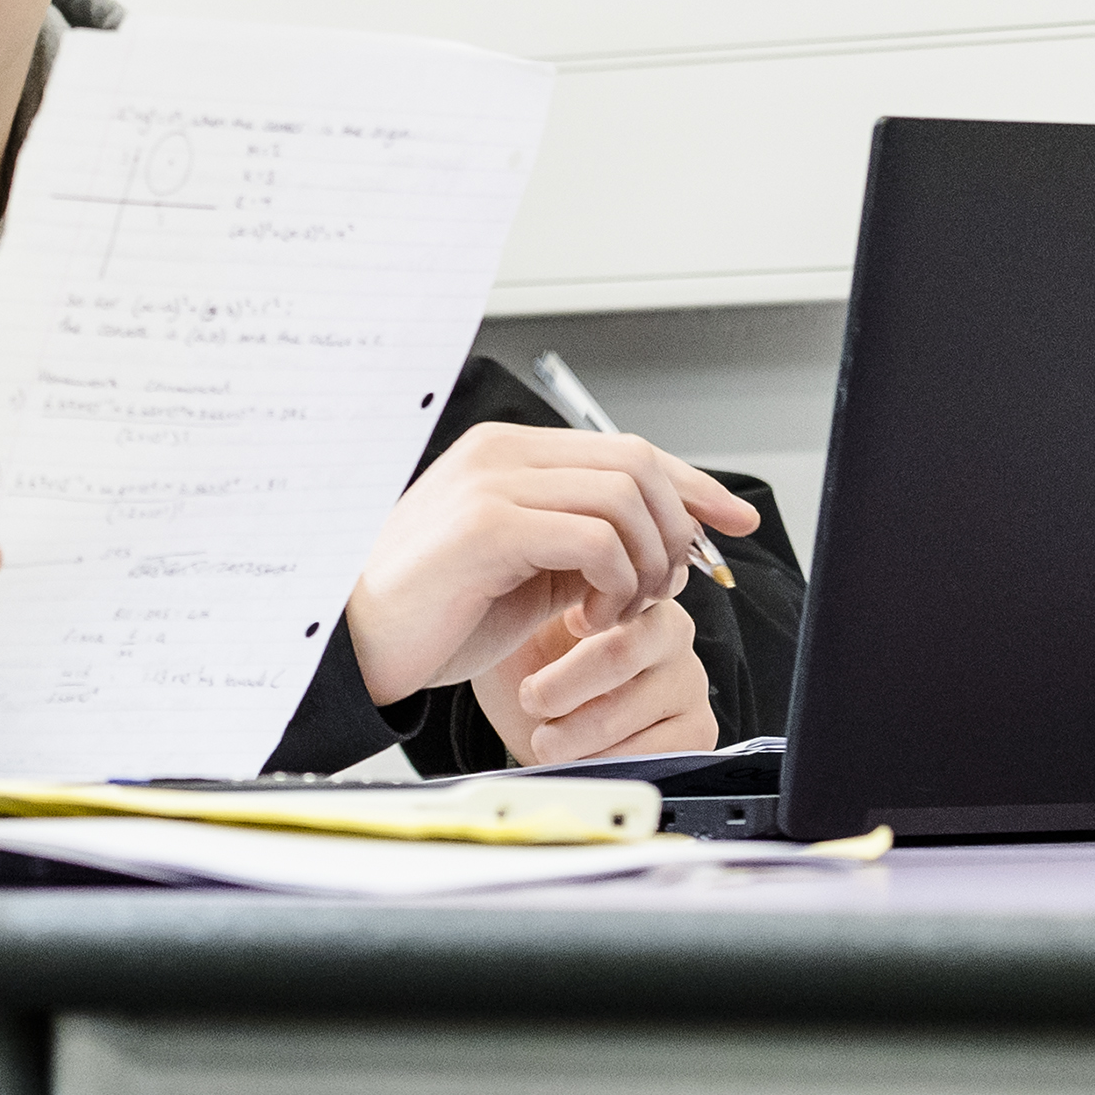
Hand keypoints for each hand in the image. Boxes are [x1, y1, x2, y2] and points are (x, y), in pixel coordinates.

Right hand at [339, 421, 759, 706]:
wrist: (358, 645)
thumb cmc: (436, 612)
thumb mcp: (526, 567)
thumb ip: (580, 541)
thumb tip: (661, 543)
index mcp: (511, 453)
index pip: (628, 449)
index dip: (694, 483)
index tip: (735, 519)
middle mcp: (505, 452)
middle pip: (638, 464)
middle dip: (674, 531)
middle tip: (658, 591)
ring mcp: (495, 482)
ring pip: (624, 497)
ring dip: (643, 564)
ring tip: (615, 611)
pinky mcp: (490, 525)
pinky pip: (594, 538)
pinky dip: (614, 582)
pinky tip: (587, 617)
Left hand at [473, 587, 719, 764]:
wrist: (535, 717)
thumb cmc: (529, 659)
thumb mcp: (523, 614)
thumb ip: (540, 583)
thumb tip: (540, 552)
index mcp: (634, 588)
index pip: (614, 595)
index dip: (565, 632)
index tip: (535, 666)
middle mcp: (672, 630)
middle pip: (618, 654)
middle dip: (559, 688)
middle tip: (531, 700)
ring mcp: (689, 679)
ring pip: (624, 712)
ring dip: (570, 735)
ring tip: (545, 737)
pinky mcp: (698, 728)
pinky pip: (652, 752)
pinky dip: (603, 762)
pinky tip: (581, 756)